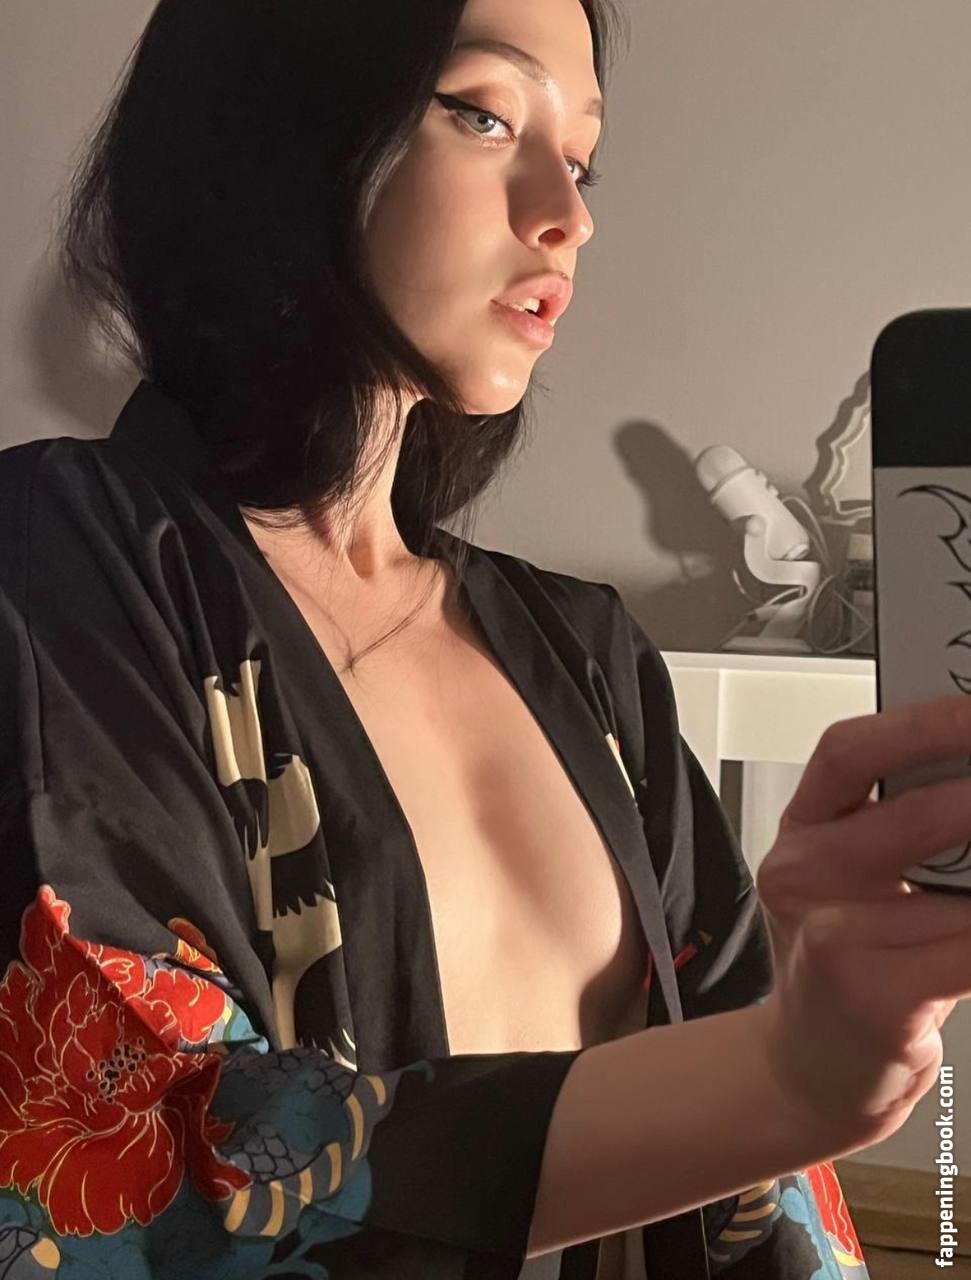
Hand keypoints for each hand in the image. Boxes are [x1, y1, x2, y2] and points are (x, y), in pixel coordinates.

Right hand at [754, 690, 970, 1149]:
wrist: (811, 1071)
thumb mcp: (858, 885)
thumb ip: (909, 831)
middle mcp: (800, 875)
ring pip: (957, 886)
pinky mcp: (870, 995)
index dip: (924, 723)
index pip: (849, 752)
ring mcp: (829, 936)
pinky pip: (970, 949)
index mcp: (802, 832)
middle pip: (911, 812)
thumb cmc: (853, 967)